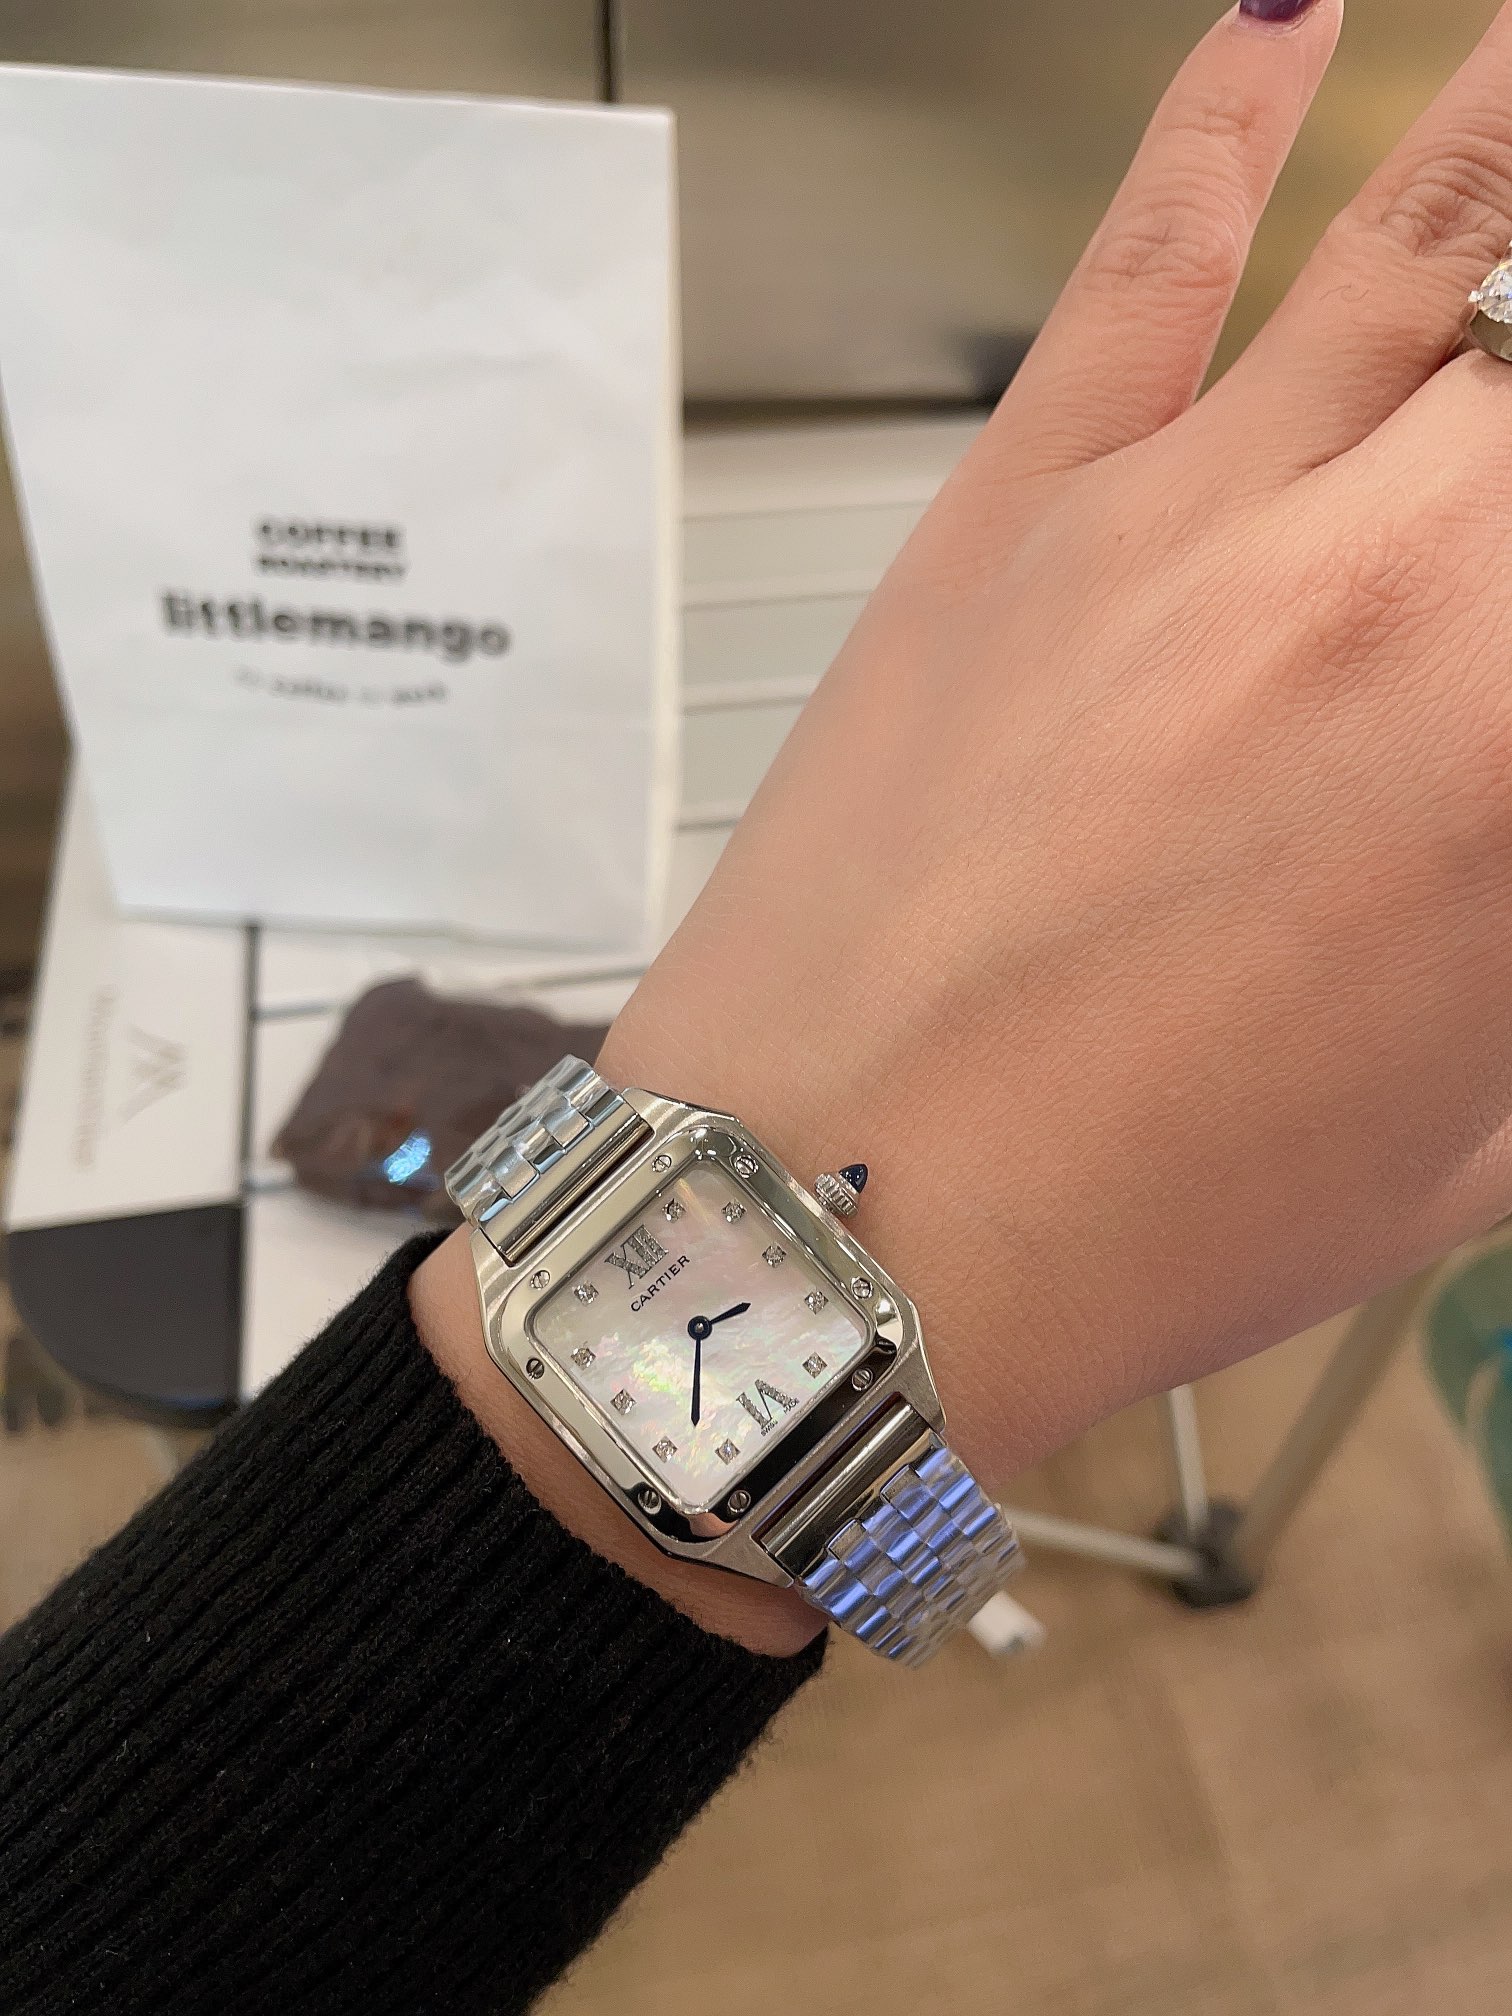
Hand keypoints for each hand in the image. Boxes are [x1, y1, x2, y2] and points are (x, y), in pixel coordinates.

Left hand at [603, 0, 1511, 1502]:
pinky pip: (1151, 254)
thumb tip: (1505, 833)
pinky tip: (1290, 21)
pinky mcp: (1018, 502)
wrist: (832, 1221)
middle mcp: (1398, 585)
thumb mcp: (1462, 1142)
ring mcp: (1195, 511)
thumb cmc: (1142, 1225)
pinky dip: (1228, 113)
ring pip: (1439, 224)